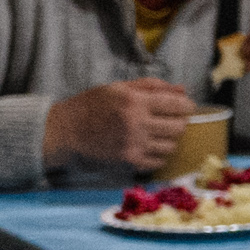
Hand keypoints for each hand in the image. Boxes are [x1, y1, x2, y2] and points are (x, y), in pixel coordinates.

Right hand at [45, 76, 195, 173]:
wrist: (63, 133)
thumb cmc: (90, 106)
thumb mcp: (117, 88)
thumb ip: (152, 86)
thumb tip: (182, 89)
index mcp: (134, 101)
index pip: (178, 105)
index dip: (186, 106)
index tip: (184, 107)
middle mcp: (137, 124)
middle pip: (179, 127)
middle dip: (180, 122)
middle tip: (170, 120)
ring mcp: (134, 145)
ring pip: (171, 146)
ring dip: (170, 139)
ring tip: (157, 133)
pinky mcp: (129, 162)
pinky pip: (159, 161)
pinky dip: (159, 154)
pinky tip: (149, 147)